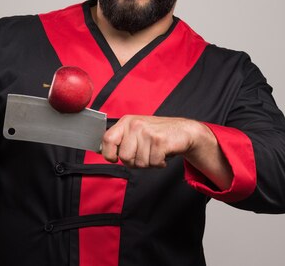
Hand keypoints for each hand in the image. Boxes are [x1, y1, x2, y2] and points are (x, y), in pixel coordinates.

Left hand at [101, 115, 233, 189]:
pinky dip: (159, 163)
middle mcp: (135, 125)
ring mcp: (147, 132)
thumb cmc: (158, 134)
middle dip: (134, 162)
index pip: (107, 140)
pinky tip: (163, 154)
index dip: (108, 154)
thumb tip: (101, 152)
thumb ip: (120, 140)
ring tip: (155, 152)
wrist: (183, 130)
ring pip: (139, 163)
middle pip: (124, 157)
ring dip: (148, 163)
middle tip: (145, 154)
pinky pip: (153, 163)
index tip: (114, 158)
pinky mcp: (159, 141)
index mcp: (126, 122)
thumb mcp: (136, 131)